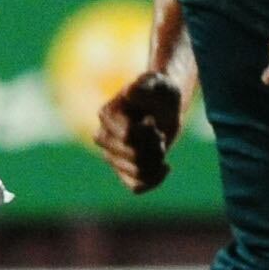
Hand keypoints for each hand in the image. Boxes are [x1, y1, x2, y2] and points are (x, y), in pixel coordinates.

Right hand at [94, 70, 183, 190]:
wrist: (165, 106)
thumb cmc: (160, 91)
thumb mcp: (157, 83)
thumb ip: (145, 85)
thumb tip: (129, 92)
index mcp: (106, 114)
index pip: (127, 136)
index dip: (148, 132)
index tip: (153, 121)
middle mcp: (103, 136)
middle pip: (132, 155)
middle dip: (154, 147)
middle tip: (159, 134)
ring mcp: (111, 155)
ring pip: (136, 172)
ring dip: (157, 161)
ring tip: (161, 146)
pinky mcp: (123, 170)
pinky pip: (136, 187)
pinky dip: (154, 180)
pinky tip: (165, 166)